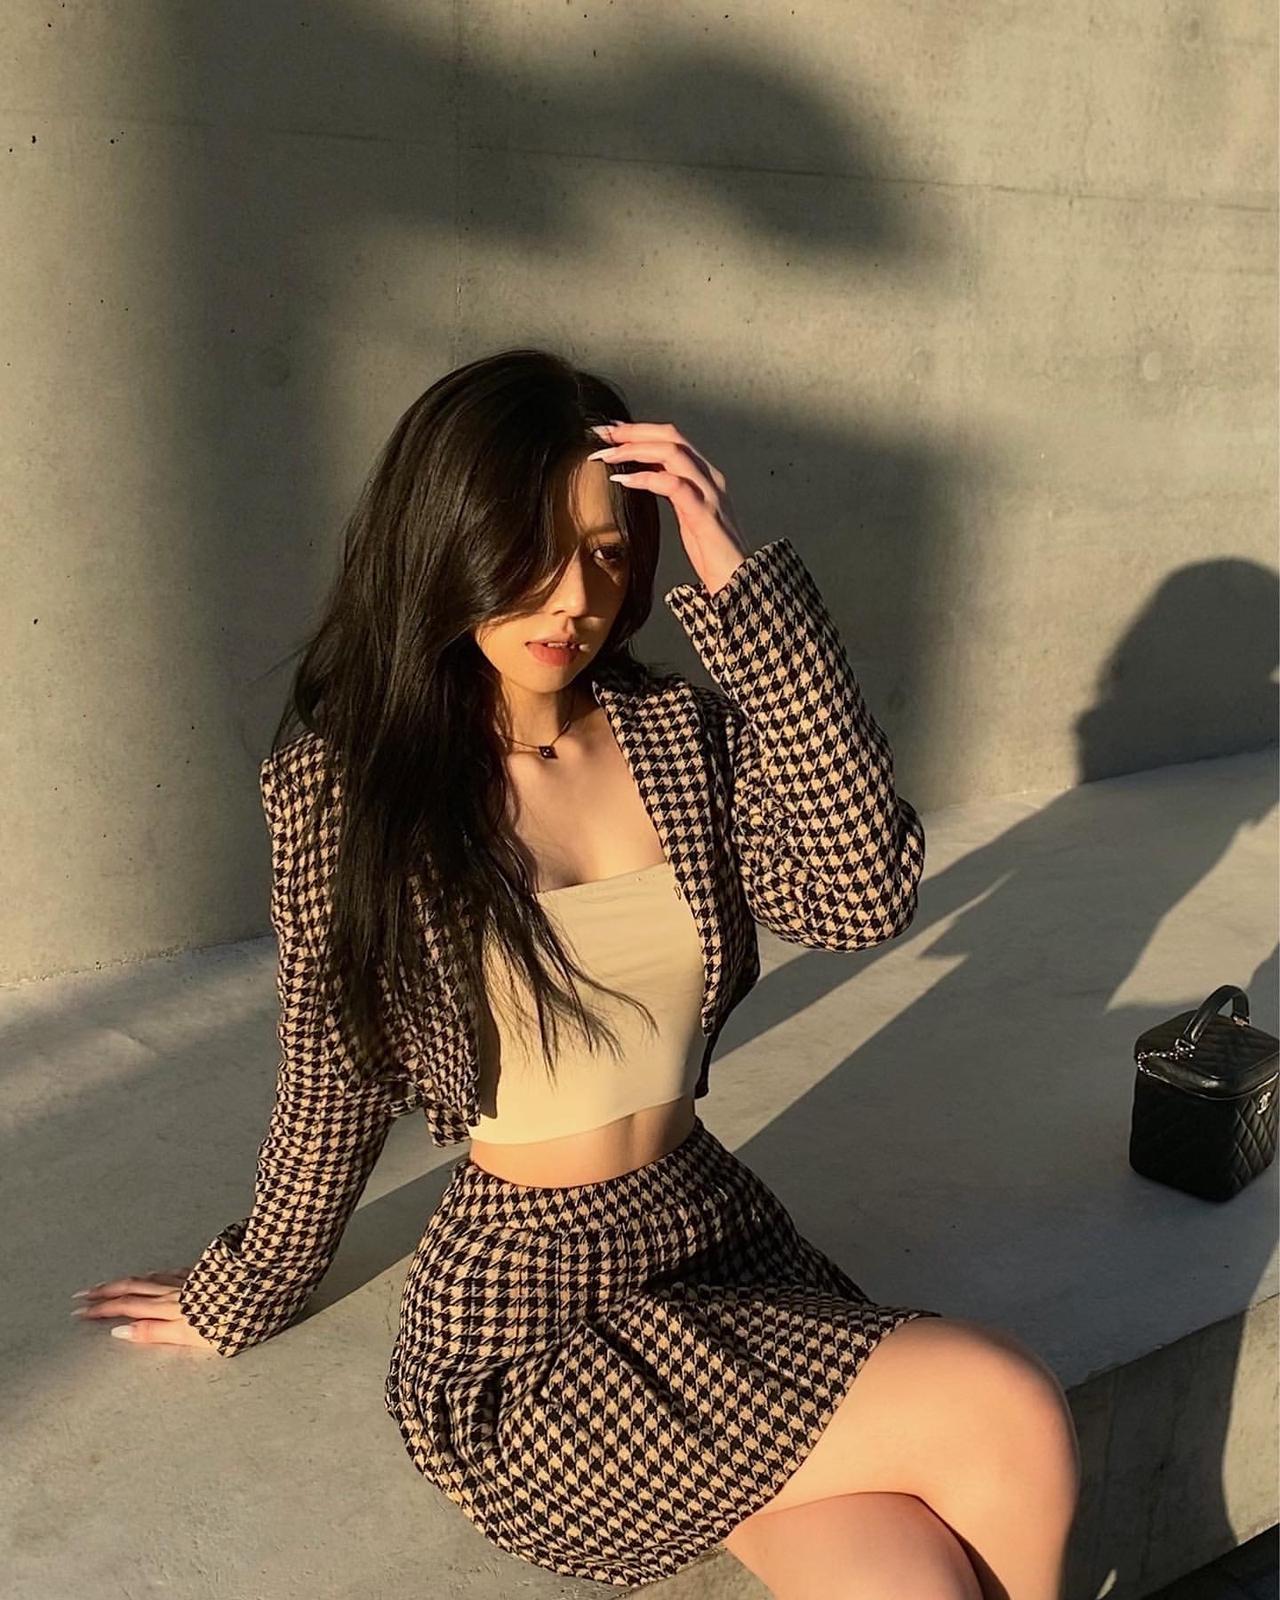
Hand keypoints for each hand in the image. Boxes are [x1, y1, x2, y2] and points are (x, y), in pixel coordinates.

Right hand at [69, 1270, 219, 1352]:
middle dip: (105, 1292)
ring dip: (126, 1281)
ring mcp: (189, 1279)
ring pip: (149, 1278)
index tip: (79, 1311)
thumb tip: (120, 1331)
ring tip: (110, 1284)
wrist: (258, 1288)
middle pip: (133, 1288)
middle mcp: (175, 1291)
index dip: (102, 1309)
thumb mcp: (191, 1335)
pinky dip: (154, 1274)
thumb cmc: (229, 1319)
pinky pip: (170, 1272)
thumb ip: (155, 1333)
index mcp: (169, 1308)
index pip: (127, 1307)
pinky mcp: (204, 1273)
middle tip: (83, 1295)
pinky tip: (154, 1273)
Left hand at [587, 420, 750, 595]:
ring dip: (635, 449)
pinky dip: (646, 478)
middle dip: (633, 431)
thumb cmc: (711, 552)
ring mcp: (709, 493)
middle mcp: (709, 477)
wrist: (738, 580)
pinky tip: (624, 480)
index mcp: (704, 475)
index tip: (609, 431)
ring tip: (607, 456)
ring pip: (673, 452)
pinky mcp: (704, 515)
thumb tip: (642, 475)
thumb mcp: (686, 513)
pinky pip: (674, 486)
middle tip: (601, 434)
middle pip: (671, 436)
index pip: (672, 438)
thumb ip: (670, 489)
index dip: (639, 430)